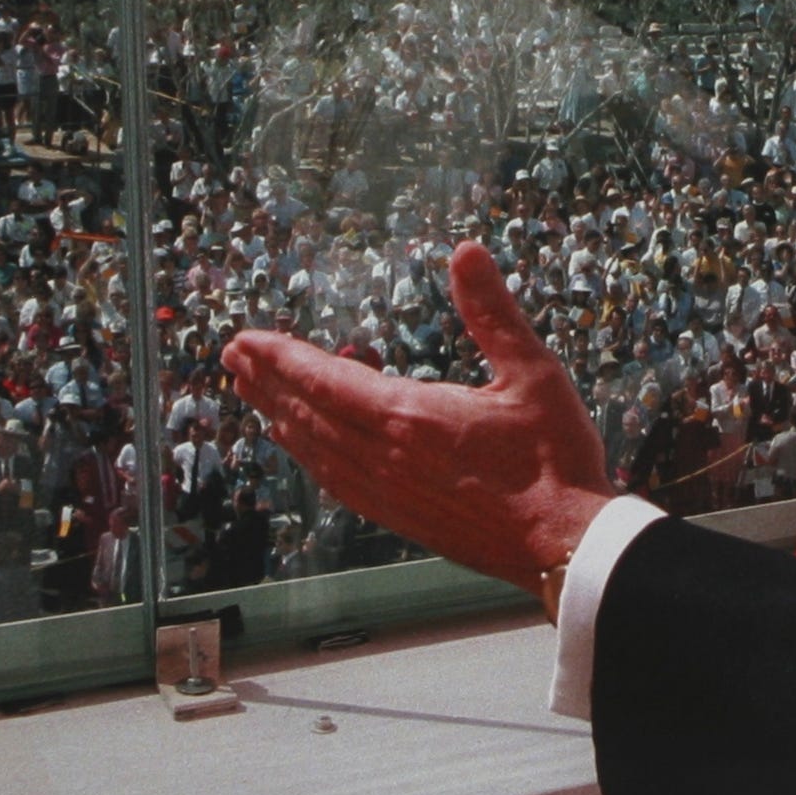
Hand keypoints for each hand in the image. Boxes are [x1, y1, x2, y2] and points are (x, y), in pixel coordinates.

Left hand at [224, 242, 613, 595]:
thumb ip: (493, 311)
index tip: (245, 339)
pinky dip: (309, 454)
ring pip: (315, 450)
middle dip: (267, 381)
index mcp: (409, 417)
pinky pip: (335, 480)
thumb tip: (466, 252)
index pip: (325, 380)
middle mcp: (384, 457)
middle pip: (307, 414)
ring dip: (281, 417)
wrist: (562, 543)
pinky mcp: (397, 517)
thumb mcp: (532, 372)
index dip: (280, 357)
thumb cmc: (553, 460)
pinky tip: (306, 446)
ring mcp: (387, 492)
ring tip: (255, 393)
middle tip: (232, 357)